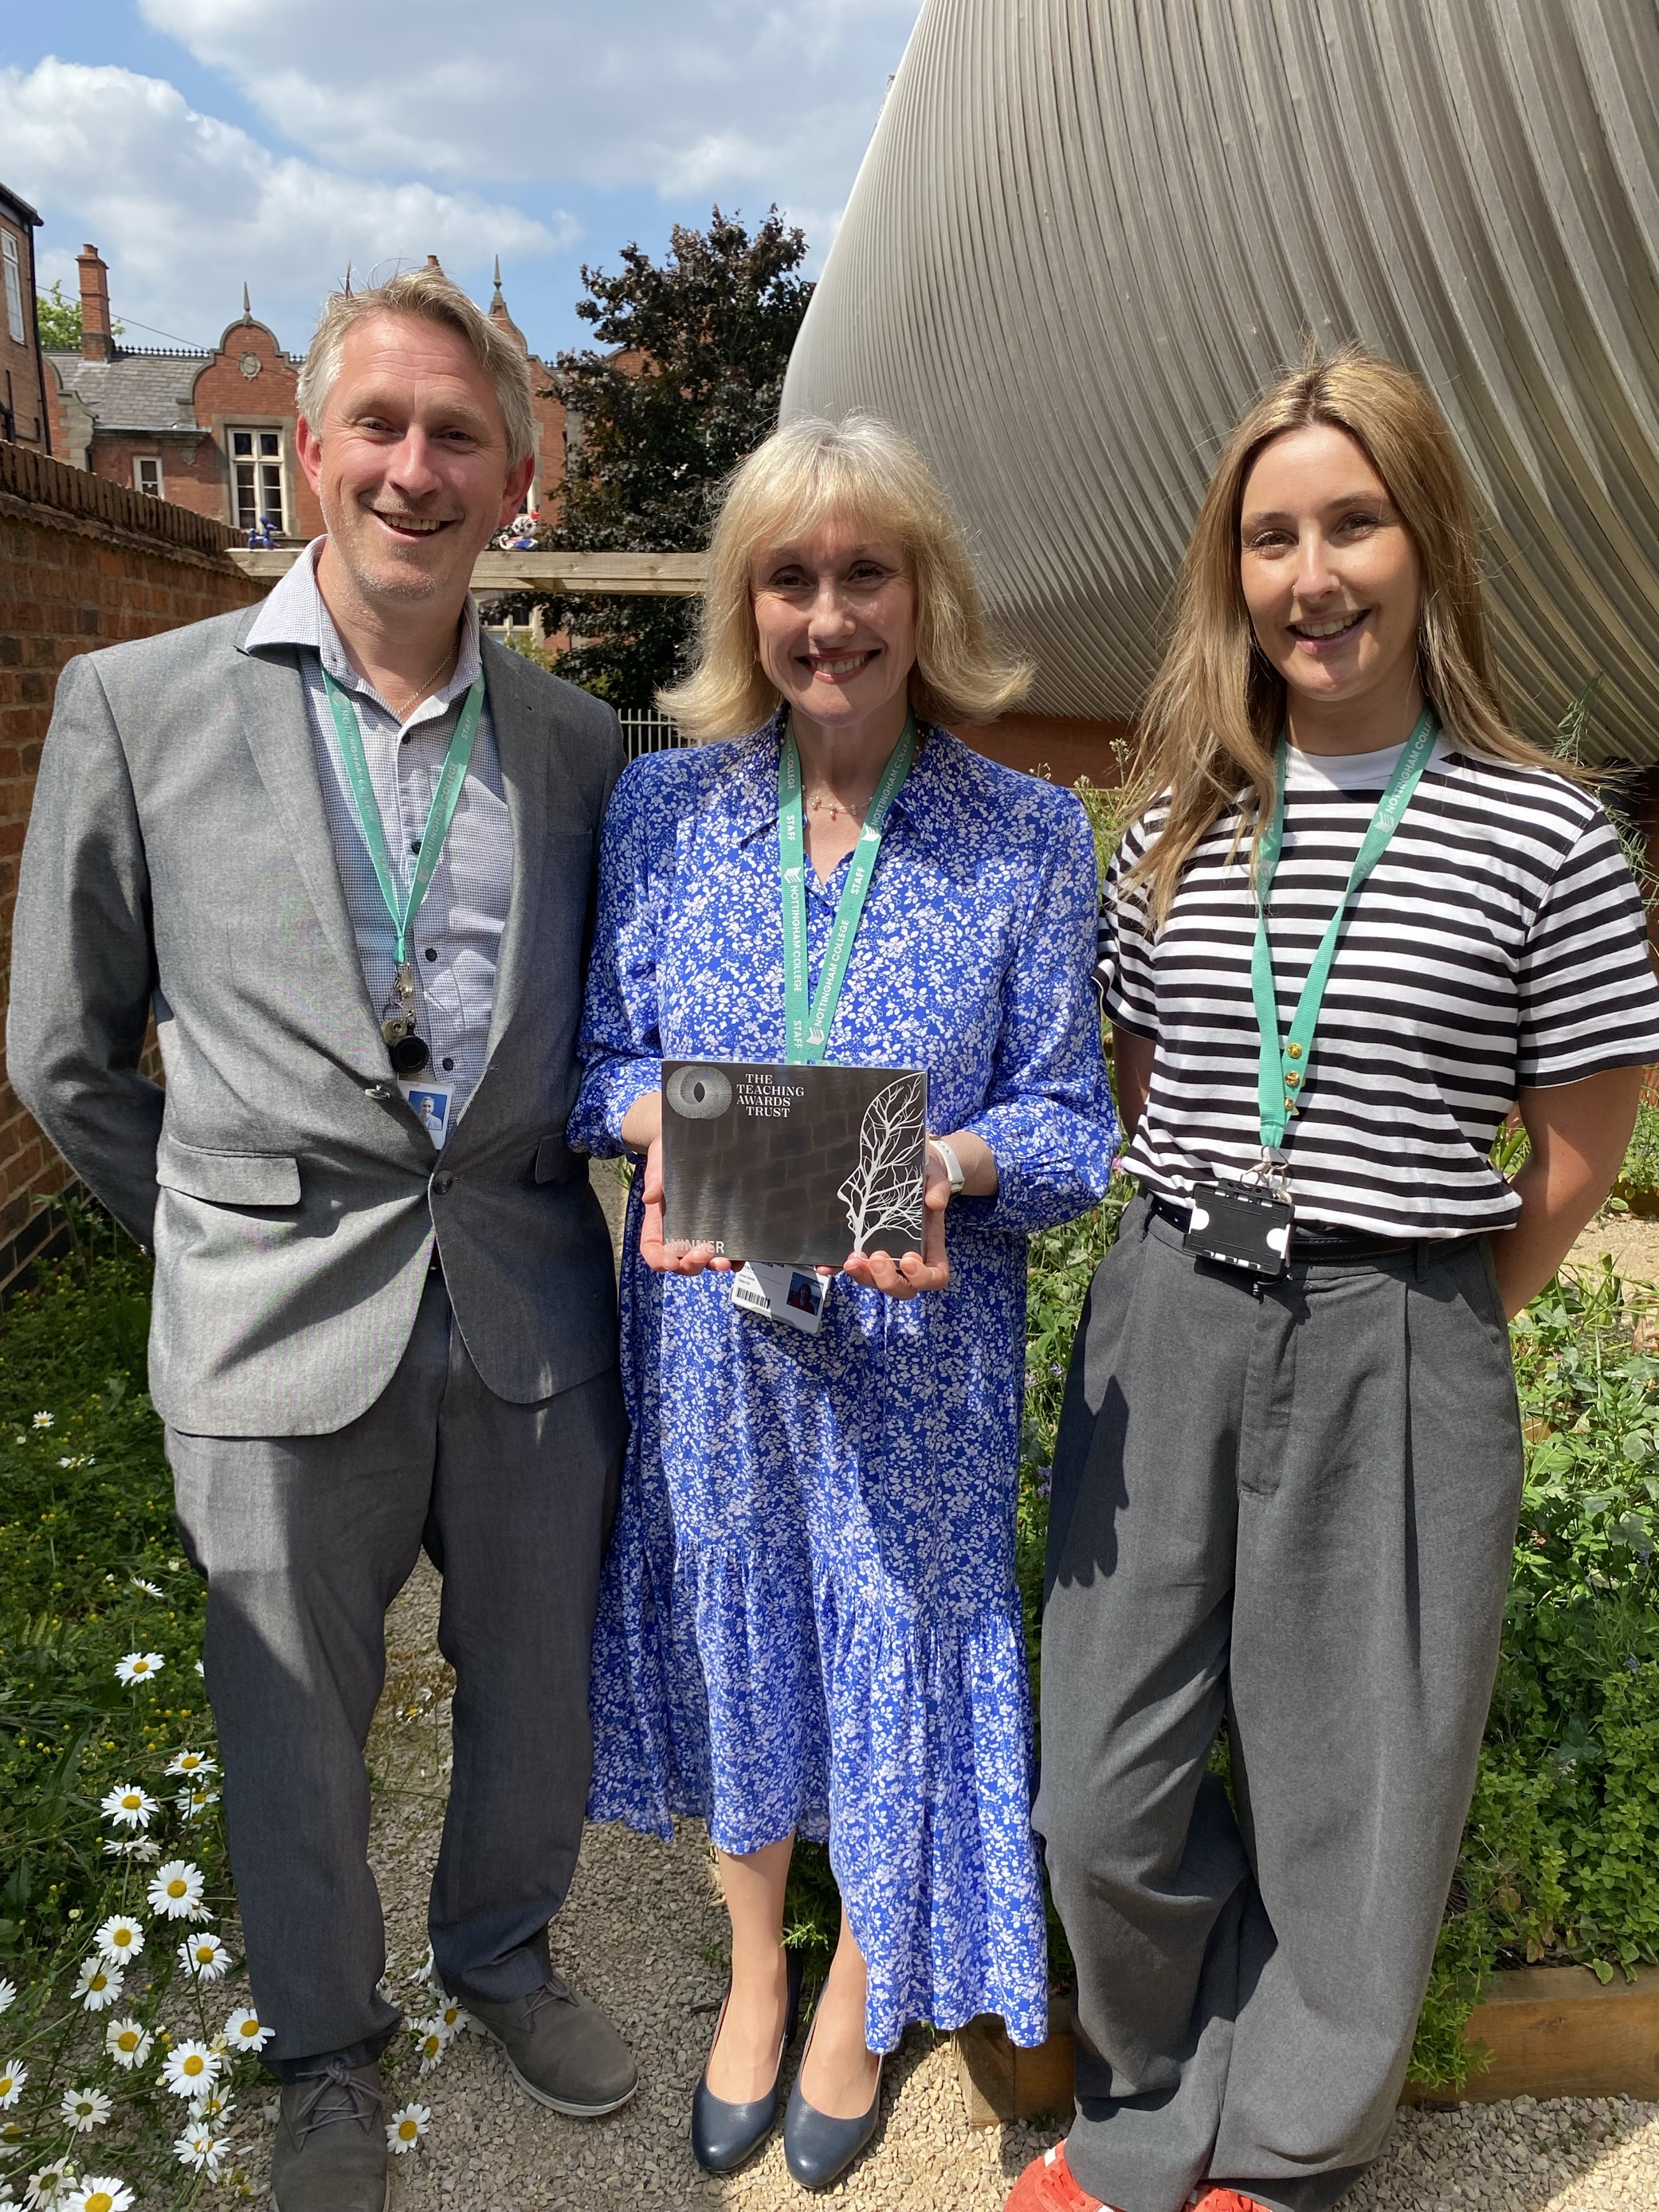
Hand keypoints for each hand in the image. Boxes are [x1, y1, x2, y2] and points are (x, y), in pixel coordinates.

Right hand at [636, 1133, 734, 1275]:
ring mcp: (699, 1232)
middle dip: (691, 1265)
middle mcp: (678, 1232)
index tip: (671, 1262)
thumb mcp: (658, 1165)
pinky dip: (732, 1258)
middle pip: (680, 1261)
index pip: (653, 1250)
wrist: (687, 1142)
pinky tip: (739, 1258)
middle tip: (704, 1254)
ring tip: (724, 1262)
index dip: (660, 1260)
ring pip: (703, 1260)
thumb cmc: (667, 1156)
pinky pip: (725, 1248)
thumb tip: (650, 1197)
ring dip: (712, 1265)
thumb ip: (654, 1180)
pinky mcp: (719, 1227)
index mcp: (658, 1223)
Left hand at [840, 1148, 951, 1299]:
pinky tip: (825, 1266)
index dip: (922, 1277)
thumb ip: (938, 1189)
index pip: (935, 1277)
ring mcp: (886, 1258)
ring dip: (862, 1276)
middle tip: (876, 1258)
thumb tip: (934, 1202)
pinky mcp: (864, 1250)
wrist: (910, 1170)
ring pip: (875, 1281)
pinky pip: (853, 1266)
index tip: (908, 1260)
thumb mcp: (936, 1179)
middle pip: (902, 1288)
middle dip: (886, 1280)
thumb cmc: (926, 1180)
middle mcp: (909, 1260)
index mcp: (931, 1248)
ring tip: (851, 1260)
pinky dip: (838, 1269)